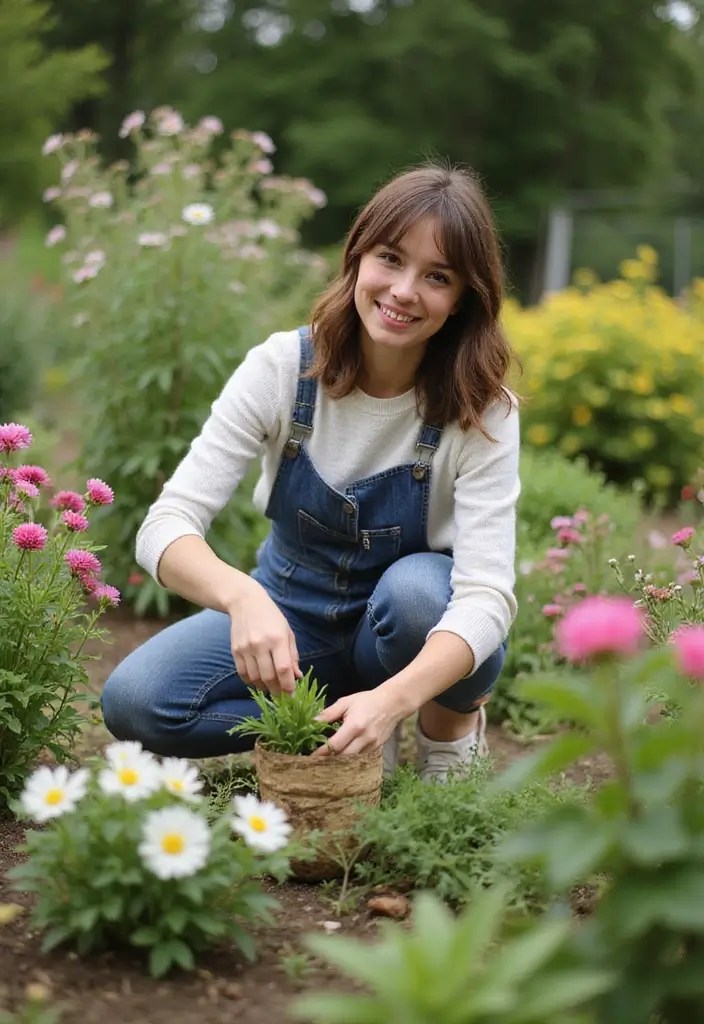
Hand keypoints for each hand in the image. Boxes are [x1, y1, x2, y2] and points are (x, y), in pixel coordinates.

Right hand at [227, 579, 300, 694]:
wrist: (245, 602)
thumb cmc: (272, 617)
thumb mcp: (288, 632)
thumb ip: (293, 655)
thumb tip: (297, 677)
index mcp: (278, 639)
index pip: (283, 669)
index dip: (288, 686)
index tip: (292, 696)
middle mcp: (260, 644)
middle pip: (269, 677)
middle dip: (277, 691)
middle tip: (282, 698)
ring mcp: (246, 648)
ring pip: (255, 678)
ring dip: (264, 688)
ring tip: (271, 689)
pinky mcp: (235, 651)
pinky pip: (243, 674)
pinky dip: (251, 682)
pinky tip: (259, 682)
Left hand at [313, 688, 402, 756]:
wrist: (393, 703)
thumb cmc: (367, 700)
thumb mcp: (345, 702)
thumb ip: (328, 713)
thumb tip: (312, 722)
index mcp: (355, 725)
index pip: (335, 745)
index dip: (321, 752)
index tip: (310, 757)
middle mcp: (364, 738)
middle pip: (343, 757)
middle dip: (328, 760)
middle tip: (315, 762)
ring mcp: (372, 746)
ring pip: (352, 761)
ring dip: (339, 762)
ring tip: (326, 762)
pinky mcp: (377, 749)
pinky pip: (360, 759)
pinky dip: (350, 760)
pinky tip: (341, 758)